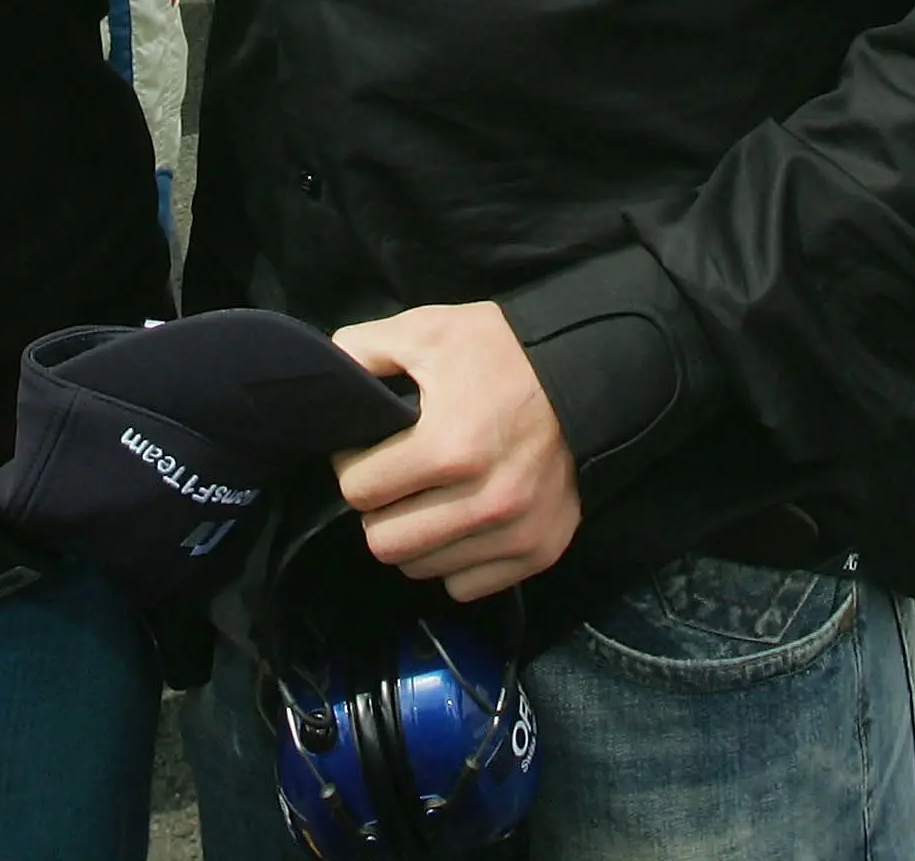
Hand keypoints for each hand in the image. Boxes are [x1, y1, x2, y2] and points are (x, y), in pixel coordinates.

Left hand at [331, 303, 581, 603]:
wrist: (590, 374)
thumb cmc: (501, 352)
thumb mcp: (429, 330)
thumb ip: (364, 350)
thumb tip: (324, 377)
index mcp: (450, 447)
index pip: (358, 491)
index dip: (353, 466)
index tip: (368, 450)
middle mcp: (484, 501)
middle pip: (383, 542)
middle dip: (378, 510)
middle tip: (393, 480)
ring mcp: (515, 532)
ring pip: (421, 567)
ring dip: (413, 537)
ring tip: (427, 498)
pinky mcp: (539, 551)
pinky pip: (465, 584)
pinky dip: (453, 560)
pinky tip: (460, 520)